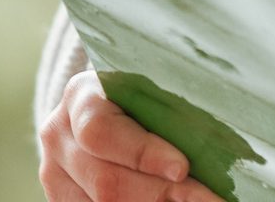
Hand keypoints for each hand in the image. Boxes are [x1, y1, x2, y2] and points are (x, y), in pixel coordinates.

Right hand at [38, 70, 223, 201]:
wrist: (110, 100)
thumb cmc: (148, 87)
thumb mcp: (156, 85)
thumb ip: (173, 107)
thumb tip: (219, 139)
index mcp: (82, 95)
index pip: (102, 131)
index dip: (142, 154)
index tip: (183, 168)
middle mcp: (60, 134)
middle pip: (106, 179)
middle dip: (161, 193)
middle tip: (207, 198)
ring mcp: (56, 171)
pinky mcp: (62, 196)